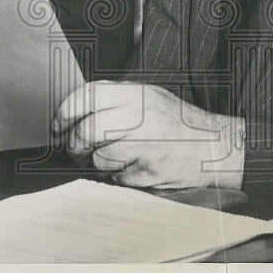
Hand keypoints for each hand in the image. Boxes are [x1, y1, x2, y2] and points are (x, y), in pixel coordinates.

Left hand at [53, 81, 244, 189]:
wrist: (214, 147)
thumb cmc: (177, 122)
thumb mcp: (148, 96)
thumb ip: (115, 98)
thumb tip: (76, 108)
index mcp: (136, 94)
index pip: (87, 96)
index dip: (65, 112)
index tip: (58, 125)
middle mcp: (140, 116)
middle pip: (87, 131)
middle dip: (75, 145)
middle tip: (78, 149)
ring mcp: (146, 145)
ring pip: (99, 158)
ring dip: (98, 163)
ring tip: (114, 158)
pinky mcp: (150, 171)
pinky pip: (117, 178)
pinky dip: (119, 177)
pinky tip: (134, 167)